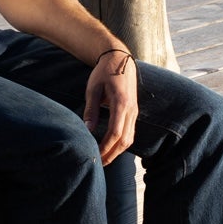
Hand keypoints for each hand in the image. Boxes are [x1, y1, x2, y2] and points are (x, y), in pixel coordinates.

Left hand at [83, 47, 137, 164]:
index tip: (95, 155)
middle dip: (112, 154)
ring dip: (117, 151)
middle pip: (125, 140)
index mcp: (121, 103)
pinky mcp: (134, 111)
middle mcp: (131, 109)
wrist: (120, 59)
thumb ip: (91, 109)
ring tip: (104, 159)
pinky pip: (130, 132)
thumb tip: (88, 129)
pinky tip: (111, 147)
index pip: (115, 132)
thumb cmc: (104, 72)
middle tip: (98, 164)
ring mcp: (134, 111)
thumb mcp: (93, 88)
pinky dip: (122, 143)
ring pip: (130, 138)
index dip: (106, 147)